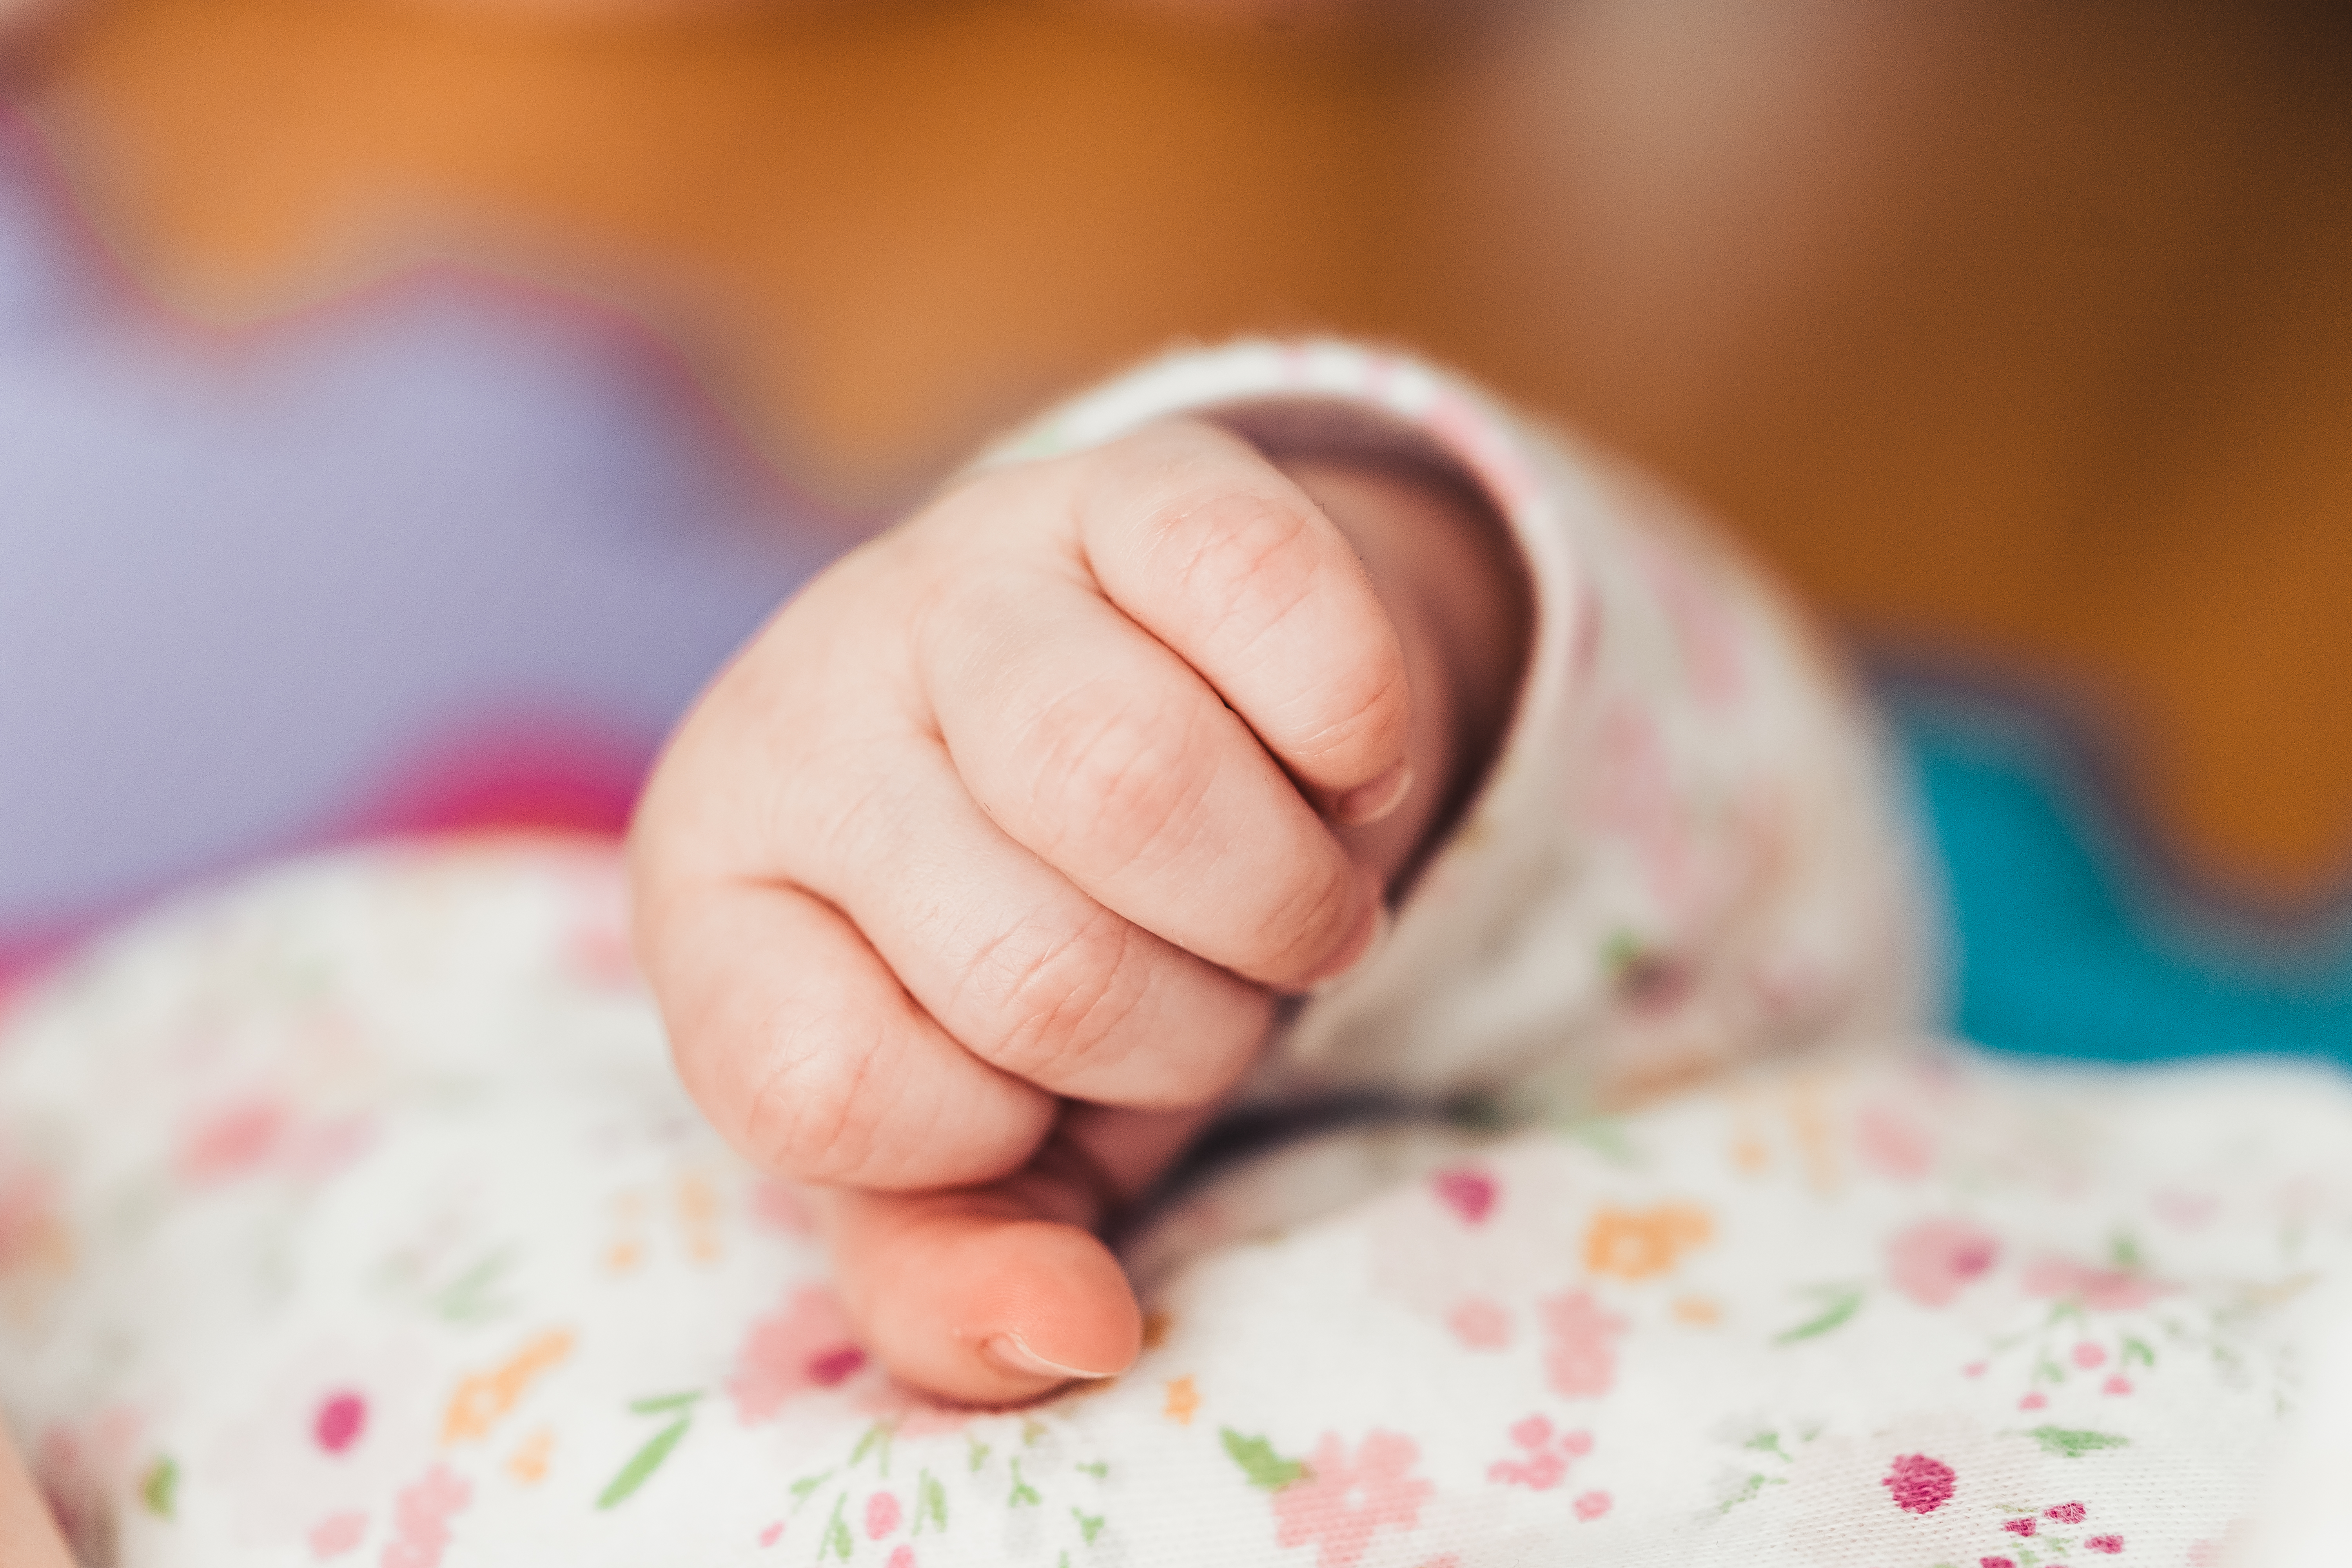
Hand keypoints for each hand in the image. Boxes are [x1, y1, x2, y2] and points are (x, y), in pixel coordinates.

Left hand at [631, 416, 1524, 1402]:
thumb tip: (1065, 1335)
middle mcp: (805, 706)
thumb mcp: (968, 1133)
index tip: (1022, 1067)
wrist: (1121, 695)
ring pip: (1135, 785)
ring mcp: (967, 569)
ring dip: (1281, 902)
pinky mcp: (1137, 479)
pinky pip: (1279, 611)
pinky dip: (1354, 736)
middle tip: (1197, 975)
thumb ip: (959, 1269)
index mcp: (714, 884)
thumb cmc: (1020, 944)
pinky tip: (1326, 754)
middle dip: (1181, 1026)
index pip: (845, 1095)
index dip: (991, 1123)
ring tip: (1277, 891)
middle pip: (1036, 967)